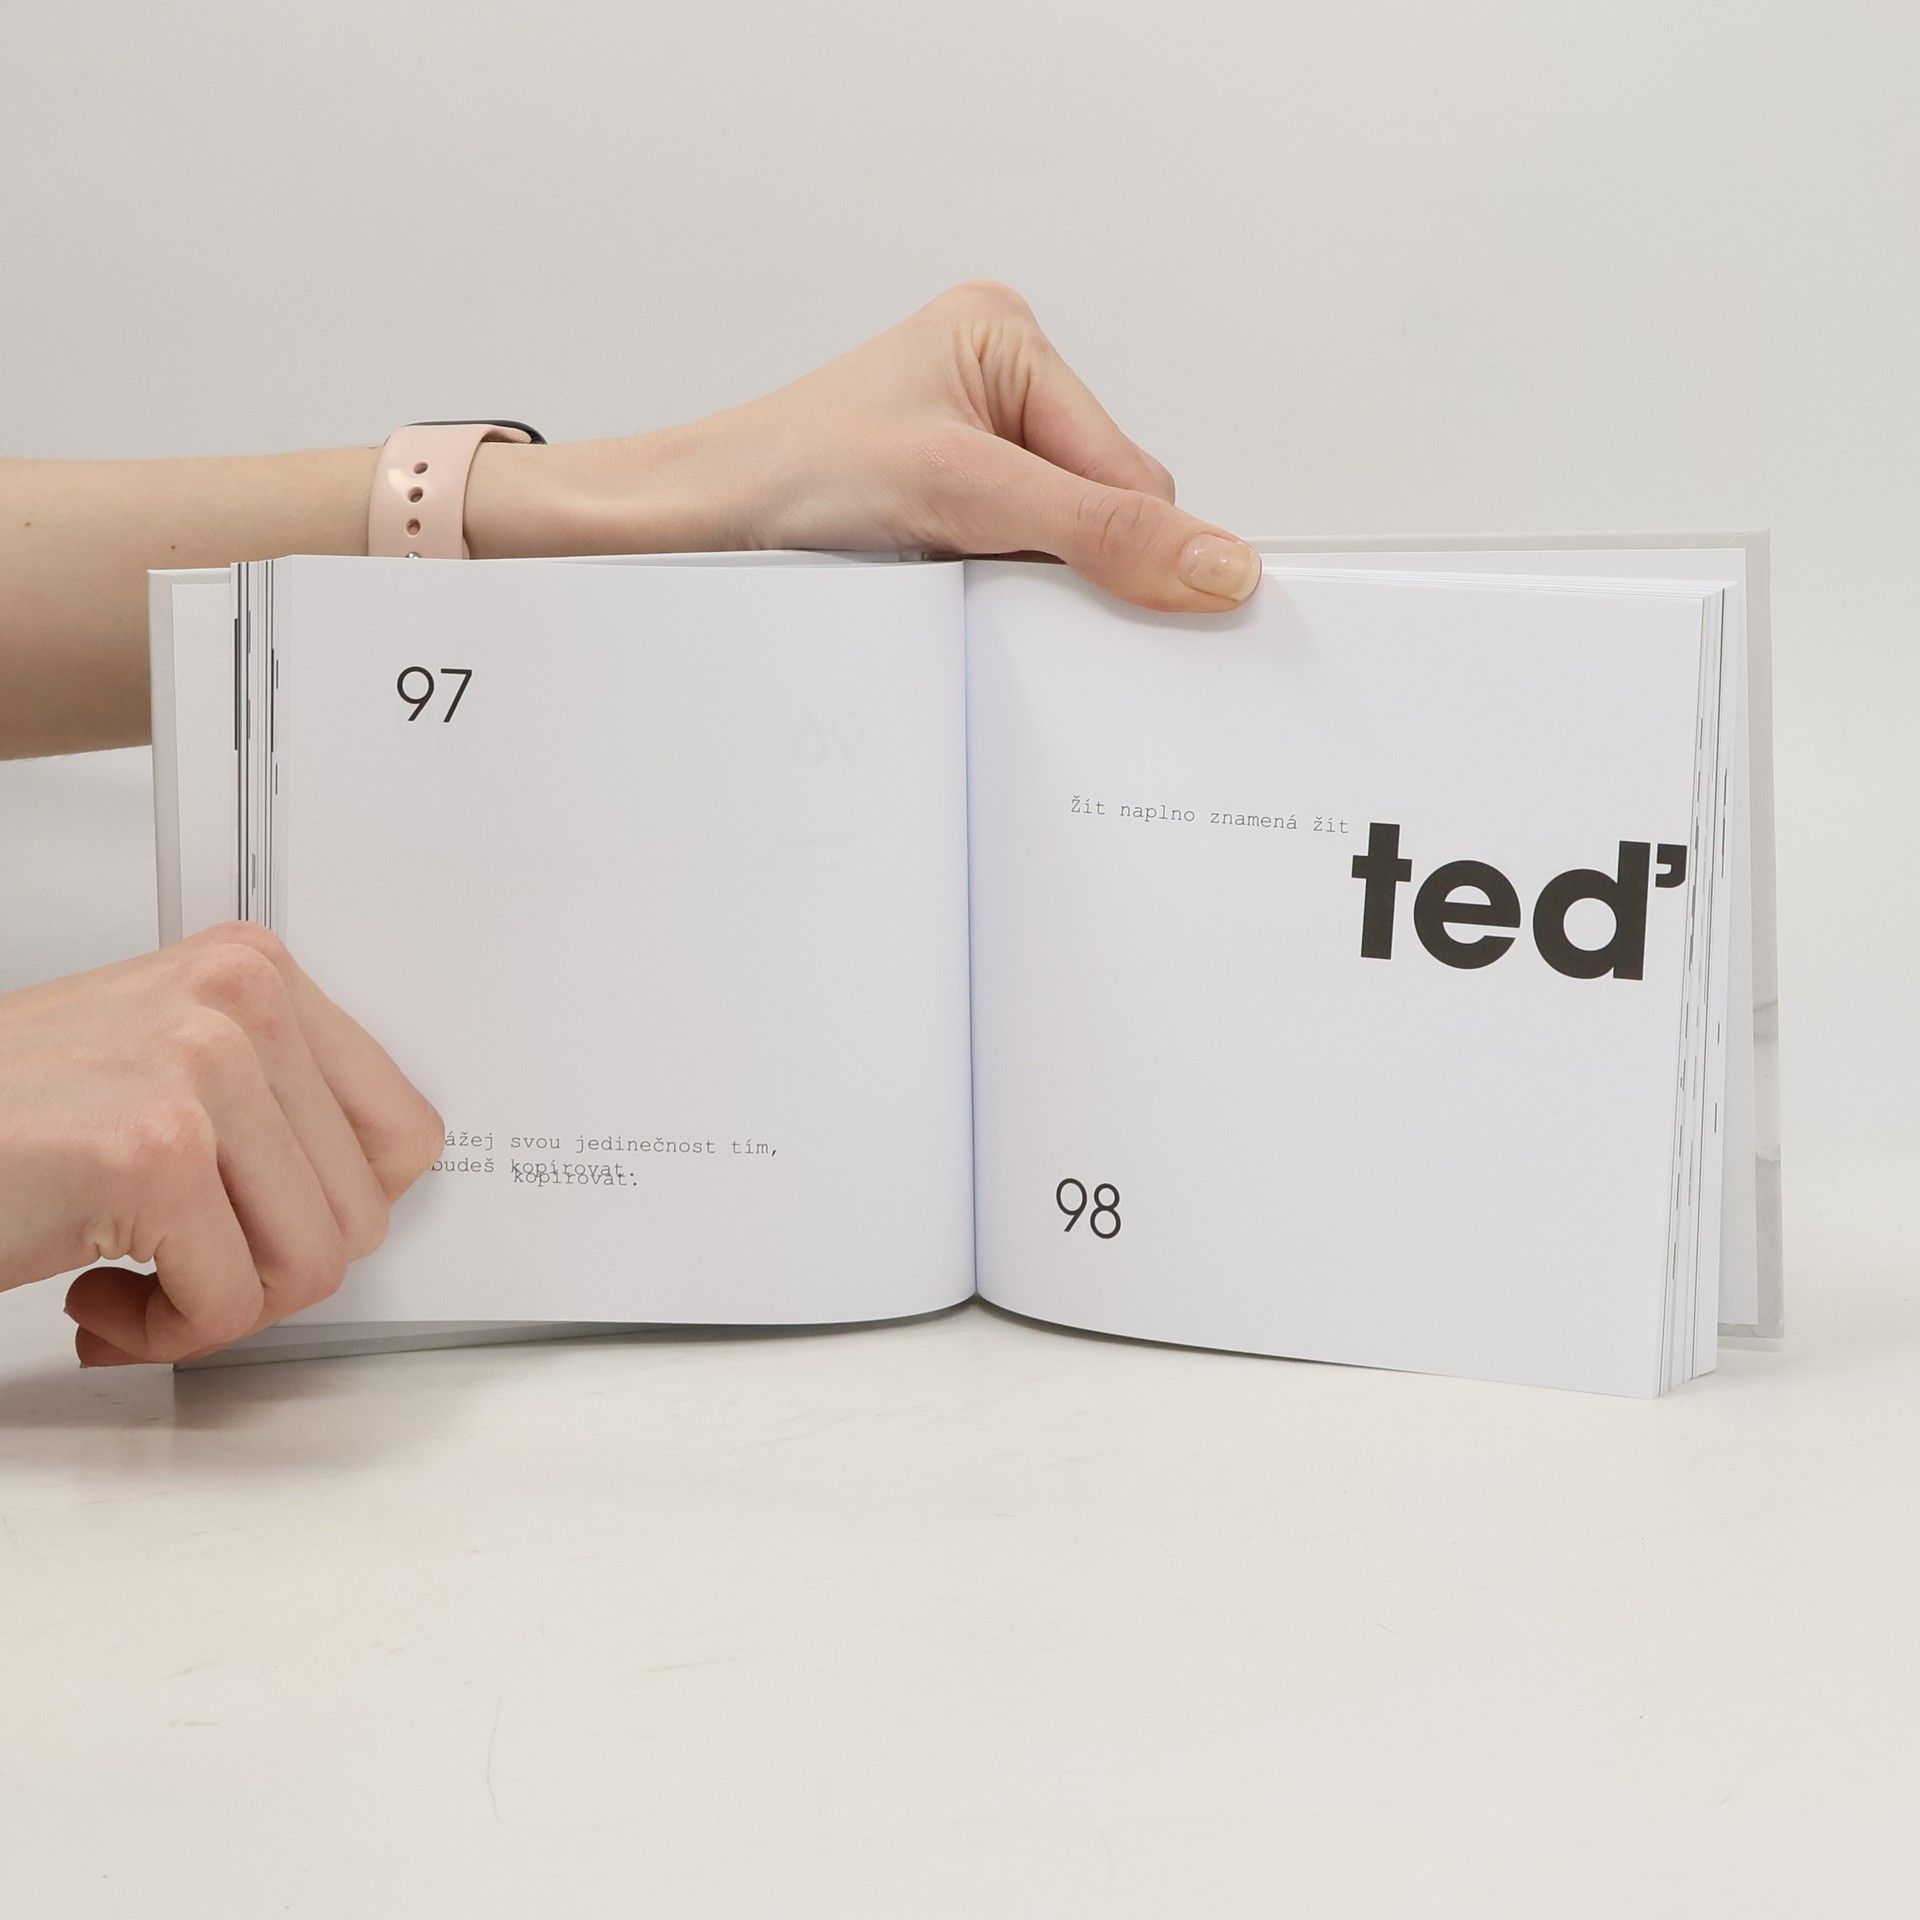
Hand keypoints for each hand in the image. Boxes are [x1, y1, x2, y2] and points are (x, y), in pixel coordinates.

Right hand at [0, 922, 444, 1364]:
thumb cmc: (8, 1120)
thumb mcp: (167, 1072)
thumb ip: (277, 1110)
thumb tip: (378, 1196)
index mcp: (257, 973)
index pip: (404, 1130)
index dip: (341, 1211)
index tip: (271, 1227)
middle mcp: (242, 1001)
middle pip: (362, 1210)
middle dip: (272, 1272)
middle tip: (186, 1269)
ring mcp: (202, 1071)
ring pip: (310, 1263)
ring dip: (219, 1307)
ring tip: (135, 1283)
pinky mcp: (154, 1154)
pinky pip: (228, 1304)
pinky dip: (162, 1336)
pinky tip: (94, 1298)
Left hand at [468, 280, 1262, 611]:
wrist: (683, 527)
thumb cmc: (788, 475)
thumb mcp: (965, 494)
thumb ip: (1100, 531)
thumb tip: (1222, 566)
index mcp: (1007, 338)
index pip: (1133, 470)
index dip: (1128, 545)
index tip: (1122, 607)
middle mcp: (993, 384)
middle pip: (1104, 509)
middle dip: (1066, 562)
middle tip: (994, 581)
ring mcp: (967, 447)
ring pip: (1063, 546)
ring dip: (1024, 584)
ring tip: (949, 576)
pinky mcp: (940, 505)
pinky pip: (1015, 564)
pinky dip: (993, 593)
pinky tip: (942, 589)